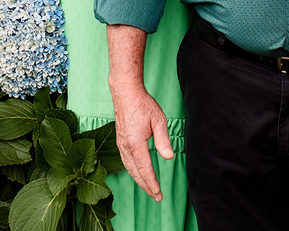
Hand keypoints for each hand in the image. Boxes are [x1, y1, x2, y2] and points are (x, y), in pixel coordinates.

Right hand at [111, 81, 173, 200]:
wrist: (125, 93)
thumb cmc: (143, 104)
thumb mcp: (158, 120)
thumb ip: (163, 140)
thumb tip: (168, 157)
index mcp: (135, 143)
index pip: (145, 169)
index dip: (152, 183)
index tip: (159, 194)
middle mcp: (125, 146)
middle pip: (135, 172)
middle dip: (146, 186)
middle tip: (156, 196)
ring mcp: (121, 143)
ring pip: (129, 168)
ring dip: (139, 180)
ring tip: (148, 188)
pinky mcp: (120, 140)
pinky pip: (125, 161)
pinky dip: (132, 171)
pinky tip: (137, 173)